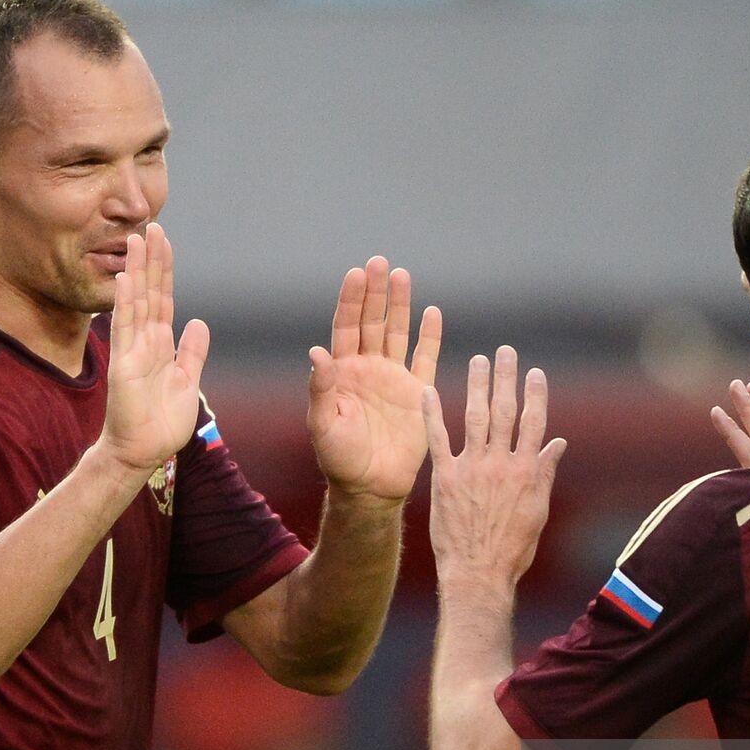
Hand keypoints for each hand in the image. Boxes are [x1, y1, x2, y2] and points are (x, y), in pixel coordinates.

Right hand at [100, 223, 210, 473]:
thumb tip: (199, 322)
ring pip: (136, 302)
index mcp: (161, 344)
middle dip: (151, 260)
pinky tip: (126, 279)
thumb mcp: (186, 380)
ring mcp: (132, 350)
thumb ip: (192, 352)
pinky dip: (125, 303)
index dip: (165, 271)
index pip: (164, 298)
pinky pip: (124, 329)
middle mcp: (145, 341)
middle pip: (149, 292)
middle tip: (152, 226)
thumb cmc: (161, 420)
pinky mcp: (123, 365)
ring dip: (136, 271)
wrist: (143, 450)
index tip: (165, 242)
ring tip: (136, 240)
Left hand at [307, 256, 441, 502]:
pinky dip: (429, 336)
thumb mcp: (323, 425)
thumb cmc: (339, 460)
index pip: (345, 327)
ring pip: (397, 332)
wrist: (371, 487)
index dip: (350, 301)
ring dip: (400, 305)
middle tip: (379, 262)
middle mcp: (367, 369)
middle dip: (375, 292)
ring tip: (402, 275)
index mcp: (341, 373)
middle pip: (371, 321)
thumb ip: (320, 389)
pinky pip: (424, 358)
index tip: (356, 274)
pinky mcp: (416, 392)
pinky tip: (432, 312)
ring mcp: (392, 378)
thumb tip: (316, 351)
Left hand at [423, 346, 567, 585]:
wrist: (478, 575)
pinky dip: (433, 414)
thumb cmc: (512, 549)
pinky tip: (429, 390)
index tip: (535, 371)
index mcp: (526, 471)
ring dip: (477, 386)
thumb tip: (559, 442)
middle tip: (505, 352)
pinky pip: (438, 439)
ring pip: (475, 417)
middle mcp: (500, 464)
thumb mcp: (537, 511)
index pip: (533, 423)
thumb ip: (544, 473)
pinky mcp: (445, 478)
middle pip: (505, 412)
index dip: (535, 395)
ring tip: (477, 361)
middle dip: (506, 378)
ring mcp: (471, 469)